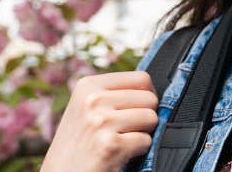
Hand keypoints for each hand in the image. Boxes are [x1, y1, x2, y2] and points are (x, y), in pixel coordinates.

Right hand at [40, 71, 160, 171]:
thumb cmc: (78, 142)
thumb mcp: (86, 107)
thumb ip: (113, 94)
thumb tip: (153, 89)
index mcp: (88, 85)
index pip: (141, 78)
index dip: (145, 96)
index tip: (136, 109)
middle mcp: (93, 99)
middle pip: (150, 98)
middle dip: (144, 116)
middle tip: (125, 129)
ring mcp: (101, 121)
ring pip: (151, 118)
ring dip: (142, 133)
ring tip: (122, 140)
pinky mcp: (110, 144)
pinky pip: (146, 140)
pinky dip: (138, 150)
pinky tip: (120, 153)